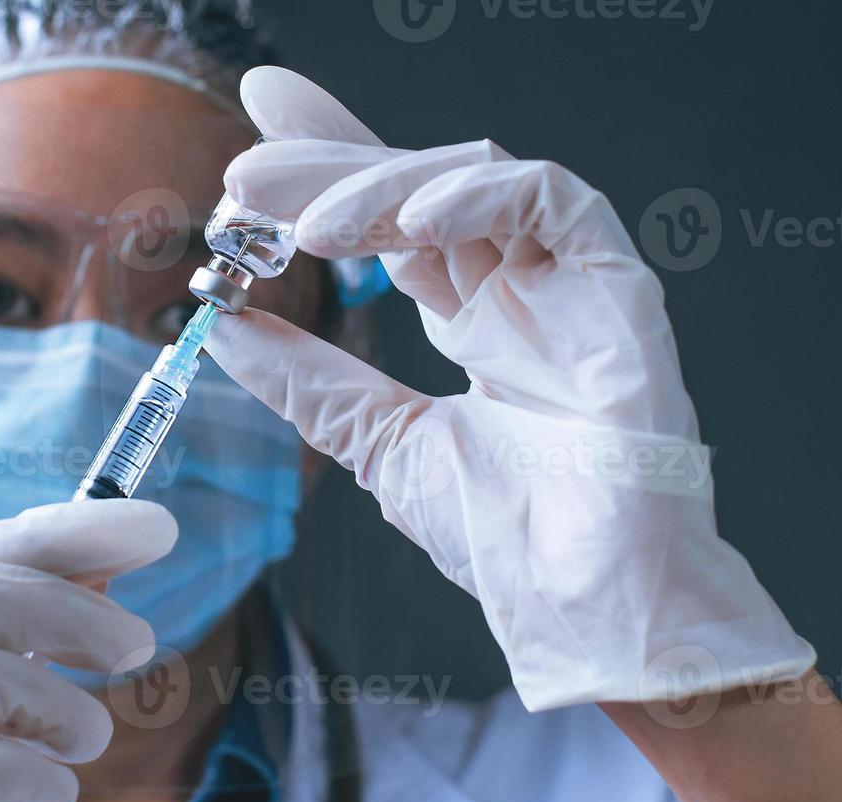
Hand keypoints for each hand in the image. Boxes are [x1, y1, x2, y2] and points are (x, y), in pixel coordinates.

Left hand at [207, 67, 813, 709]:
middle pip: (419, 192)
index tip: (250, 157)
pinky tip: (407, 225)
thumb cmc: (508, 540)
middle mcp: (519, 291)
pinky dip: (476, 197)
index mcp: (475, 323)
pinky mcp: (616, 287)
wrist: (584, 604)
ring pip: (474, 180)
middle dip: (331, 166)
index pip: (392, 223)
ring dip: (381, 186)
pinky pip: (553, 201)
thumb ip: (311, 381)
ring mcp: (568, 285)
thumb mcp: (381, 443)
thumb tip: (225, 327)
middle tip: (246, 178)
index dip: (327, 175)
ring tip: (304, 227)